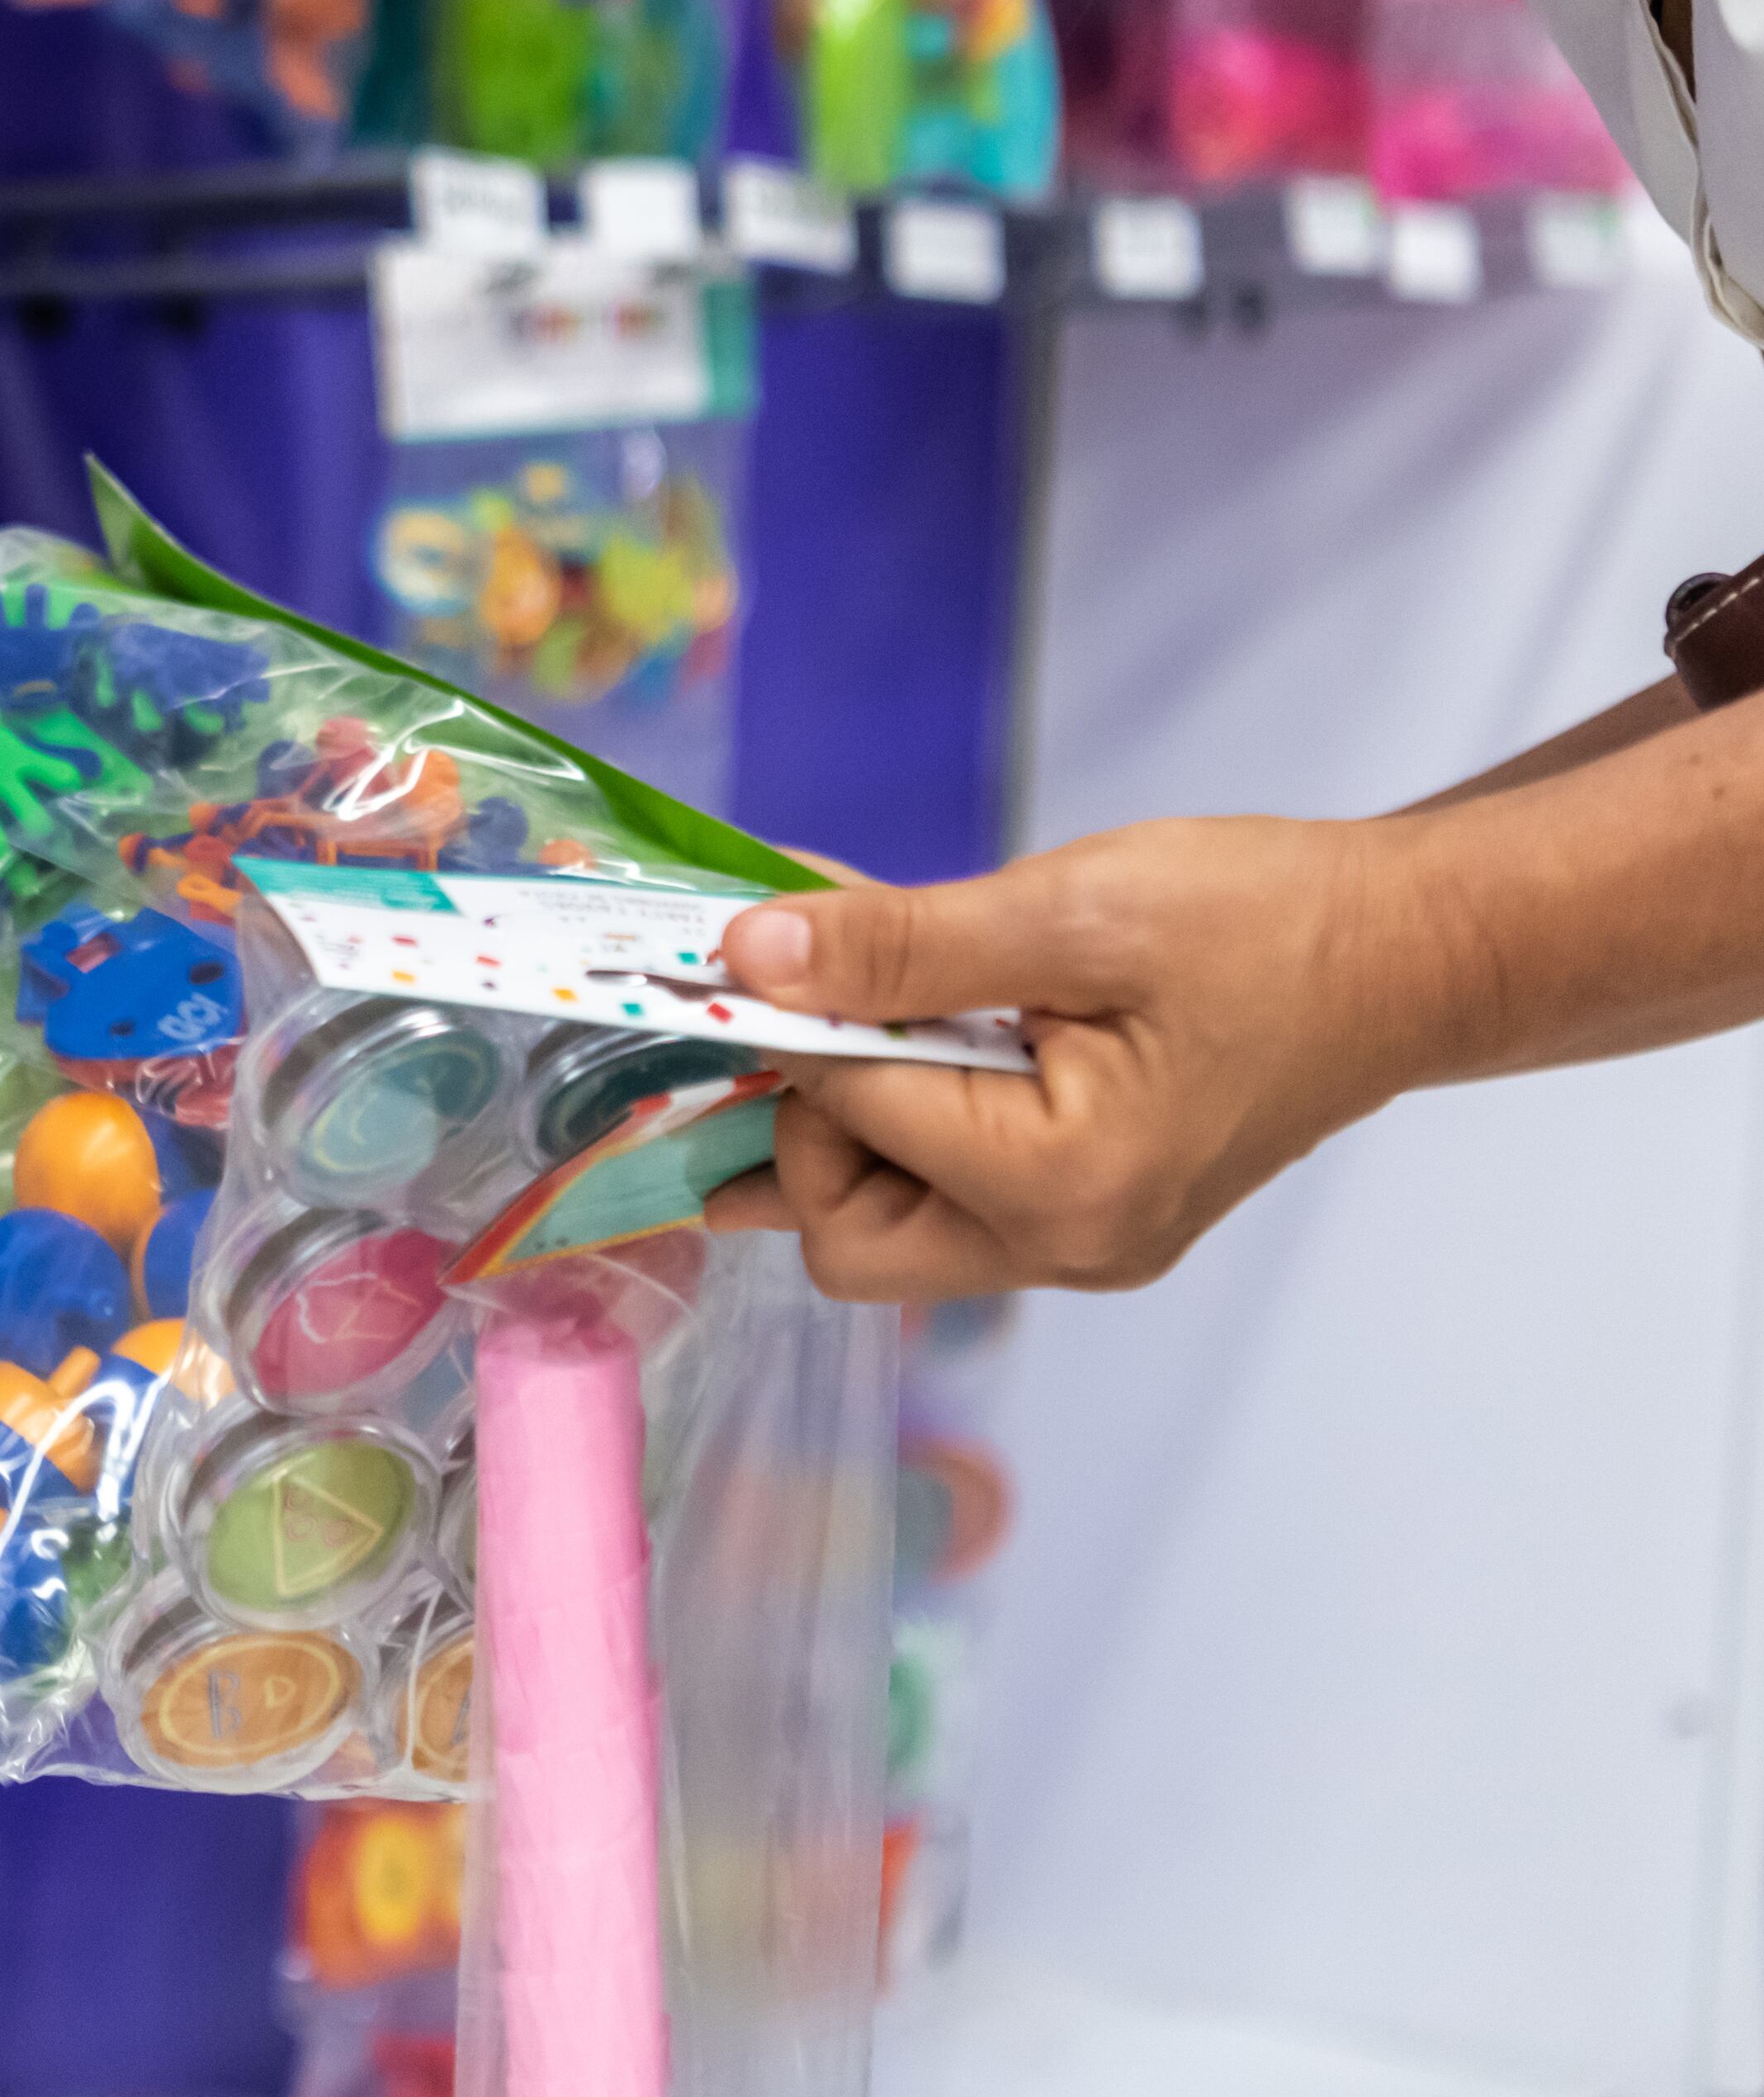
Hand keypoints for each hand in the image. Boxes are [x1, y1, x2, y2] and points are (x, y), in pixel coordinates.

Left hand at [701, 815, 1435, 1301]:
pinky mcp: (1094, 1220)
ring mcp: (1084, 1248)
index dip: (787, 1025)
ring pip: (889, 1231)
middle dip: (806, 1120)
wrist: (1409, 956)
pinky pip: (953, 1205)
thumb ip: (903, 942)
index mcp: (1059, 1184)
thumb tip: (749, 955)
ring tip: (880, 1010)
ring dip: (853, 1126)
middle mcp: (1067, 1249)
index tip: (752, 943)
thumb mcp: (1075, 910)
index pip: (845, 1120)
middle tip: (830, 1001)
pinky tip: (926, 1037)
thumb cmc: (1268, 921)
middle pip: (844, 1235)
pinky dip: (912, 1129)